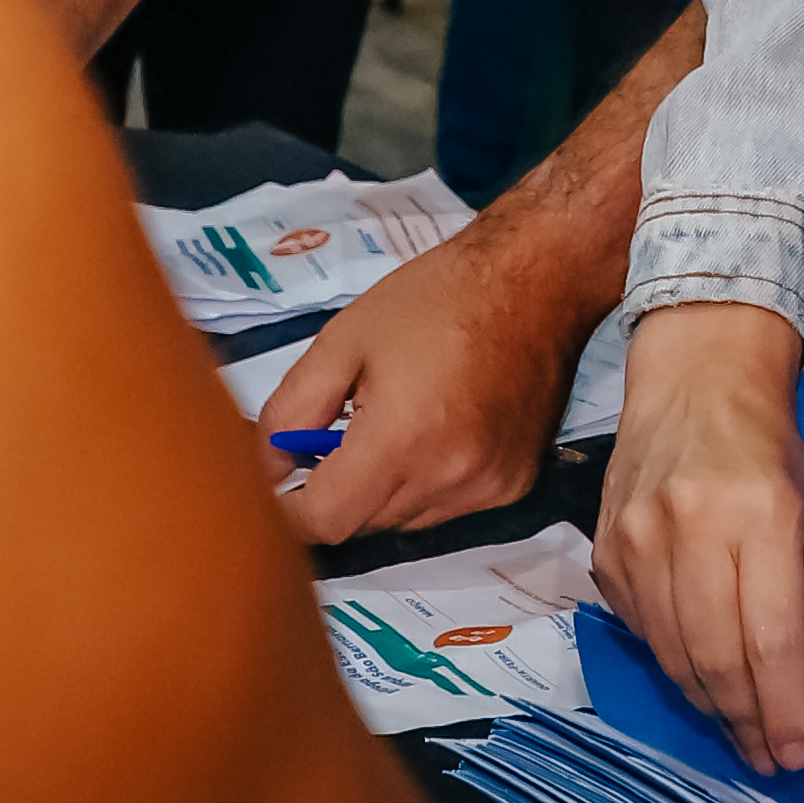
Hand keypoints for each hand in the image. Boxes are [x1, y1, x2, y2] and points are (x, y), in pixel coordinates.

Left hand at [253, 214, 592, 548]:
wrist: (537, 279)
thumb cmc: (436, 298)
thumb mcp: (342, 340)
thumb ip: (290, 410)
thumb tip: (267, 467)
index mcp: (400, 441)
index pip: (325, 521)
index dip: (290, 513)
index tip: (277, 489)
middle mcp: (448, 478)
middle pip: (363, 523)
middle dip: (336, 490)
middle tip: (335, 433)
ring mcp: (487, 487)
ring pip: (406, 520)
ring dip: (382, 490)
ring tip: (393, 422)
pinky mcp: (514, 485)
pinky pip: (449, 507)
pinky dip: (428, 484)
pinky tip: (436, 429)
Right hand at [592, 302, 803, 767]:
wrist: (693, 382)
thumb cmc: (768, 451)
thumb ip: (801, 605)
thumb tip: (796, 698)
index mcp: (756, 516)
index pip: (769, 640)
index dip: (785, 708)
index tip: (802, 751)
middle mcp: (688, 528)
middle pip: (714, 659)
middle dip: (747, 721)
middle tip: (770, 758)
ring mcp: (635, 542)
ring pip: (671, 656)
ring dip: (710, 705)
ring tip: (741, 733)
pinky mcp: (604, 552)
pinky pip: (641, 632)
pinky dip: (674, 664)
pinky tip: (701, 678)